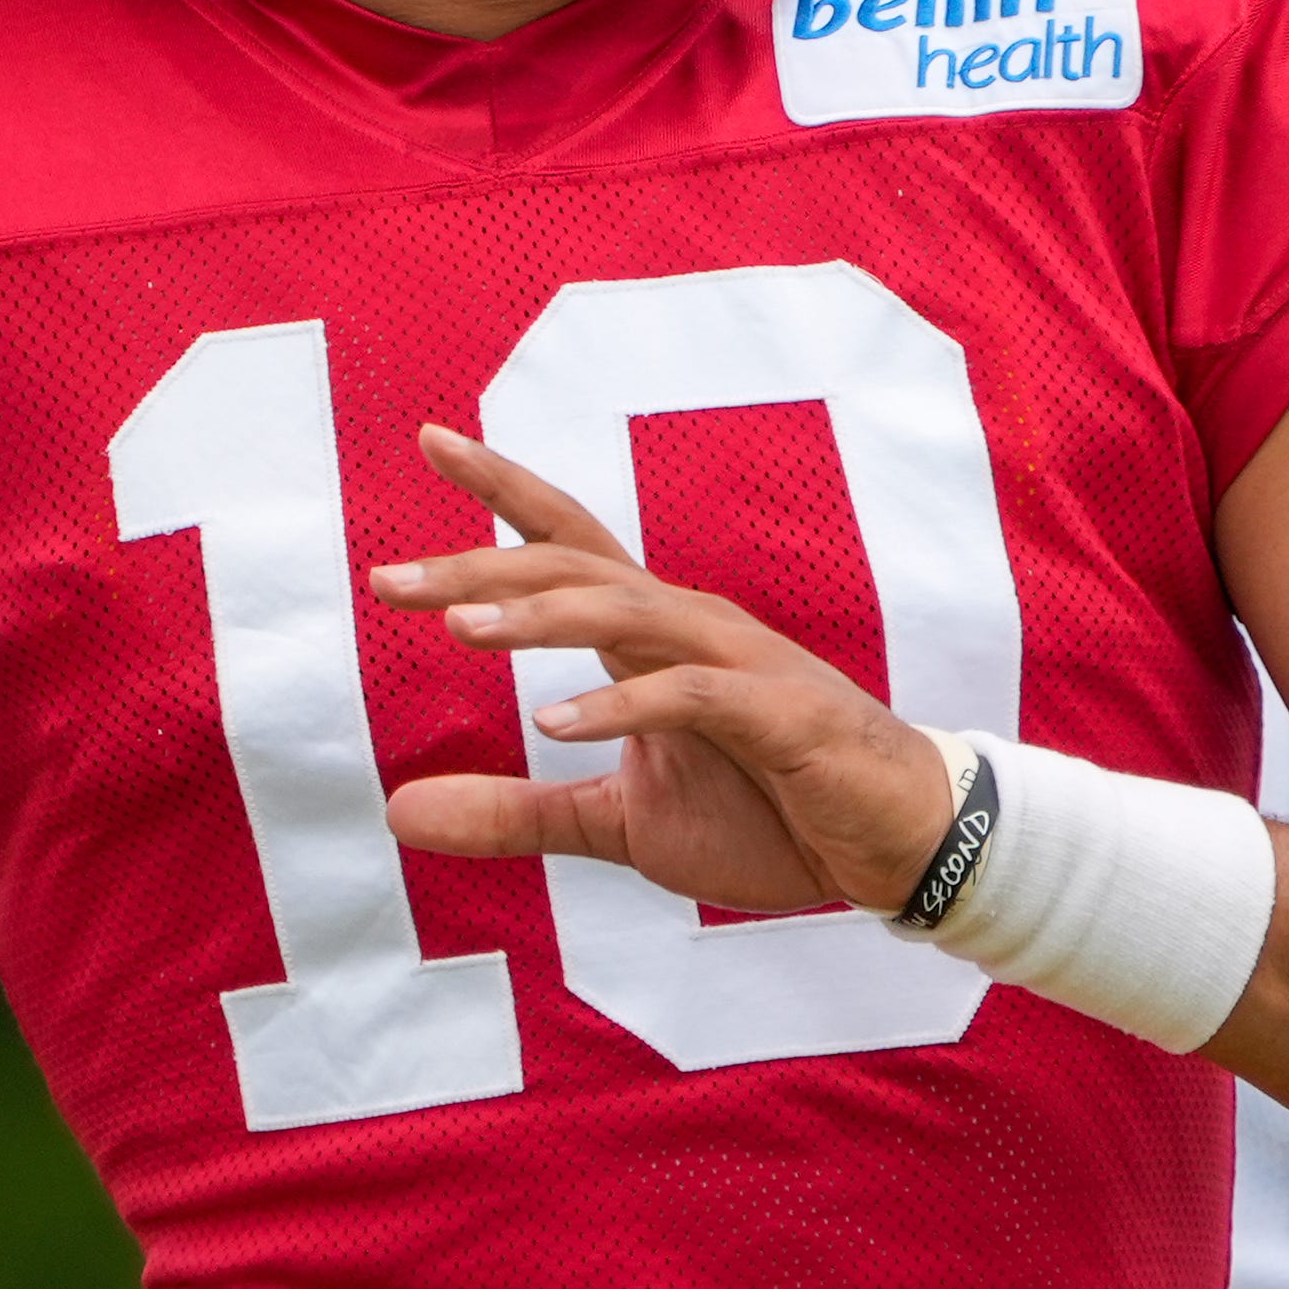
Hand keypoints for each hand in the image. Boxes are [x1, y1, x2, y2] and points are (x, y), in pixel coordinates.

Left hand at [372, 424, 956, 914]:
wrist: (898, 847)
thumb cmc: (769, 815)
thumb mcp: (618, 823)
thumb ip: (515, 812)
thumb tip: (396, 810)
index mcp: (653, 633)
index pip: (568, 540)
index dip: (501, 490)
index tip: (430, 441)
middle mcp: (689, 625)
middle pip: (575, 565)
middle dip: (481, 563)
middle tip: (390, 578)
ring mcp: (738, 663)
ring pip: (626, 611)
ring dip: (540, 616)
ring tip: (461, 628)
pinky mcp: (779, 715)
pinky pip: (689, 692)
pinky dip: (621, 703)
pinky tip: (554, 724)